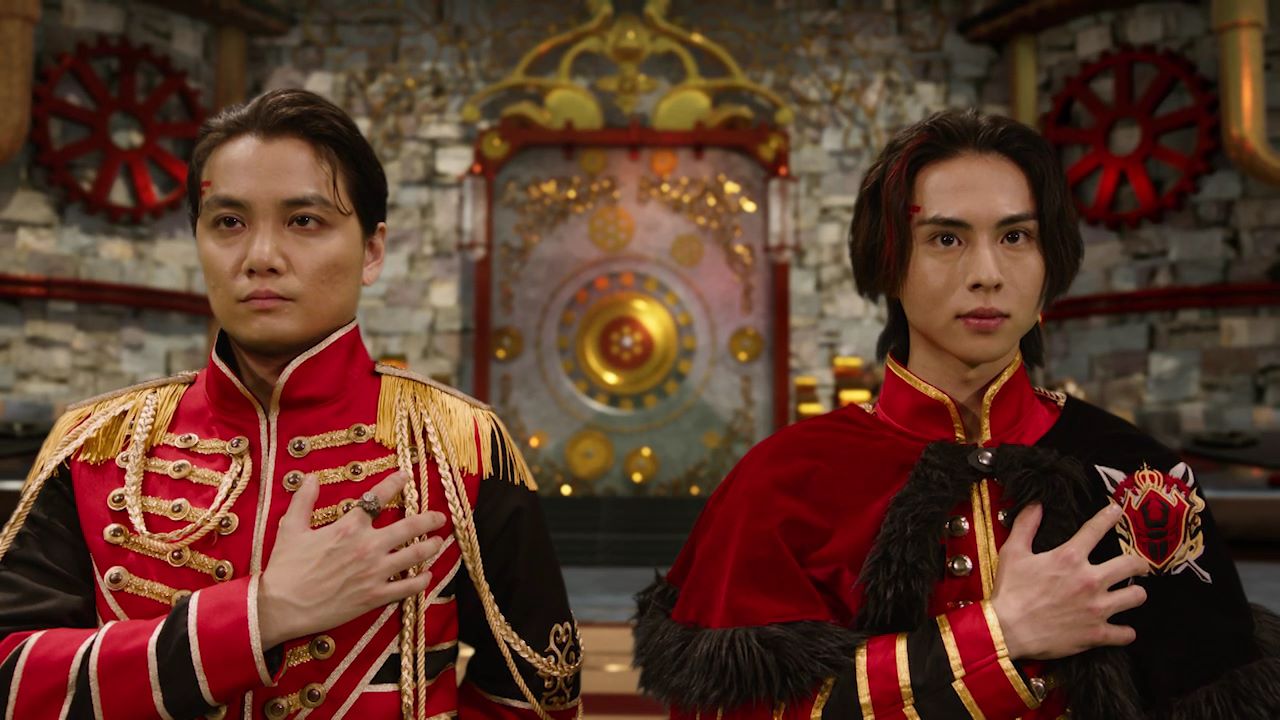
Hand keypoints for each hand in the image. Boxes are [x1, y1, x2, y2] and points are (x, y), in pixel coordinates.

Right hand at [257, 471, 445, 647]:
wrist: (281, 606)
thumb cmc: (284, 568)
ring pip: (414, 556)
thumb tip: (311, 477)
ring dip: (430, 547)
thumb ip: (303, 500)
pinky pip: (406, 588)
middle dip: (429, 519)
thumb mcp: (290, 528)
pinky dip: (420, 581)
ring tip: (439, 541)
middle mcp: (367, 546)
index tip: (406, 476)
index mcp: (349, 527)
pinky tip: (427, 576)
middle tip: (441, 516)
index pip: (378, 498)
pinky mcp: (375, 596)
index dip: (394, 483)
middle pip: (409, 527)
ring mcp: (374, 572)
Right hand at [990, 502, 1149, 659]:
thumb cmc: (1010, 591)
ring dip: (1135, 594)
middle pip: (1131, 565)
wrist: (1007, 630)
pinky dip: (1125, 632)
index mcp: (1069, 558)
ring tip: (1131, 594)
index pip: (1096, 528)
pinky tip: (1121, 629)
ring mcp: (1096, 608)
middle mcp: (1090, 580)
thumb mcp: (1012, 552)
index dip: (1109, 515)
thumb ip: (1026, 525)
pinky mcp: (1096, 633)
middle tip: (1138, 566)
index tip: (1117, 511)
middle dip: (1139, 563)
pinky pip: (1126, 634)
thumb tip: (1036, 504)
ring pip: (1136, 597)